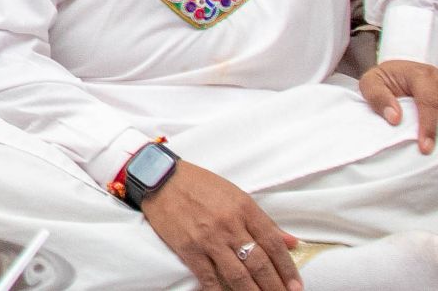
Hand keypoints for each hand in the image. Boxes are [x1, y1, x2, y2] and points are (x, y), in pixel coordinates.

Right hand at [139, 160, 300, 290]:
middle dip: (275, 286)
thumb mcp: (235, 195)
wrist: (159, 177)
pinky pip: (208, 276)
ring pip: (238, 274)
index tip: (296, 285)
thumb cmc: (199, 184)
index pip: (273, 243)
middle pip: (259, 263)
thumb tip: (291, 241)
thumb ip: (263, 220)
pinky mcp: (188, 247)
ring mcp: (208, 238)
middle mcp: (229, 224)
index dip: (288, 268)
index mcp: (243, 208)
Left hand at [359, 58, 437, 154]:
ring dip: (436, 129)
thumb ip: (378, 97)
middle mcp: (437, 80)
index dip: (428, 126)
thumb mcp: (371, 82)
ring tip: (426, 143)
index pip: (429, 101)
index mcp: (419, 75)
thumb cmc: (383, 79)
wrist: (395, 74)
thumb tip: (395, 119)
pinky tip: (430, 138)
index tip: (424, 147)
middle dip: (435, 130)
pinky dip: (436, 127)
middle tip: (425, 149)